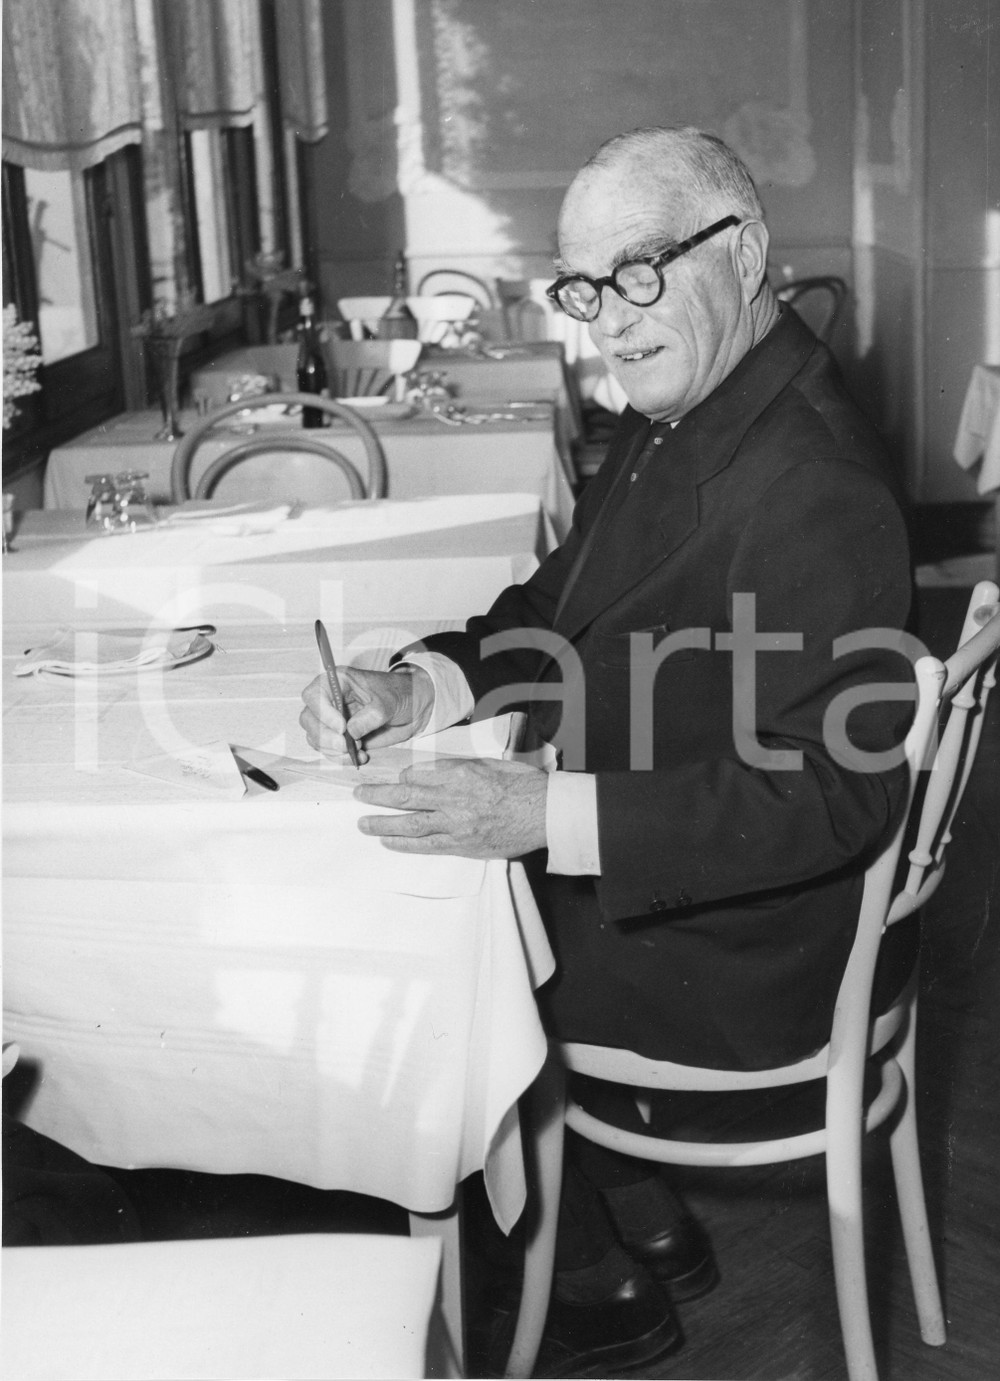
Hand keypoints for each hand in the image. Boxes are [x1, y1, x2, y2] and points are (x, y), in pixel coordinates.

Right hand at [300, 664, 434, 763]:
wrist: (410, 707)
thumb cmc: (397, 694)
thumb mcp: (387, 702)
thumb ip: (370, 716)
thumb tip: (351, 733)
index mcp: (337, 681)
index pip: (313, 696)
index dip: (323, 713)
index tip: (342, 728)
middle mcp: (329, 699)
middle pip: (308, 719)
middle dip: (326, 736)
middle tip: (347, 745)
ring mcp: (331, 719)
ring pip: (315, 737)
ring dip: (333, 750)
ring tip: (360, 751)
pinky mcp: (337, 736)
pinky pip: (327, 750)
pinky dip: (340, 757)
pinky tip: (360, 756)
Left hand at [355, 757, 548, 858]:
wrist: (546, 813)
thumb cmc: (523, 784)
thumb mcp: (489, 763)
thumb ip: (457, 767)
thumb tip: (429, 772)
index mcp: (461, 772)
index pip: (419, 773)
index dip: (403, 777)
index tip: (395, 779)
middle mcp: (454, 798)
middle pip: (405, 796)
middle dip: (377, 796)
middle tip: (359, 795)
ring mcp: (457, 824)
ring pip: (410, 824)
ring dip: (381, 823)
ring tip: (362, 824)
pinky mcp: (463, 845)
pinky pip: (426, 845)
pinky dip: (404, 844)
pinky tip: (388, 841)